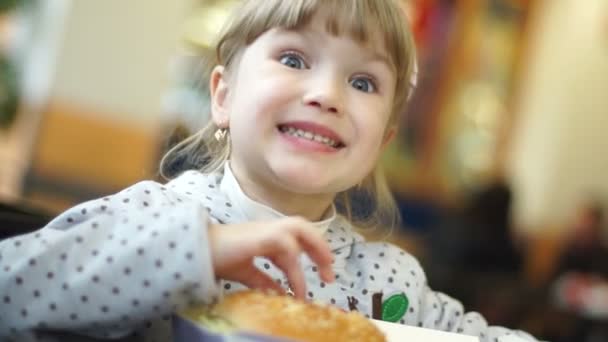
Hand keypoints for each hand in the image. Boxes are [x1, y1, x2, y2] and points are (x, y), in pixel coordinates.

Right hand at [208, 217, 334, 298]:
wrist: (194, 252)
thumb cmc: (216, 258)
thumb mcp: (246, 273)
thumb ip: (265, 280)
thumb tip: (282, 293)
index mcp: (265, 234)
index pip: (296, 237)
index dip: (312, 252)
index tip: (324, 273)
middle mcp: (267, 228)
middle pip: (302, 226)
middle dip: (320, 246)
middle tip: (330, 271)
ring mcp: (264, 229)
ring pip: (299, 229)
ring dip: (315, 250)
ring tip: (322, 275)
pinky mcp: (260, 236)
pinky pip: (287, 248)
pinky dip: (295, 269)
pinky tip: (297, 288)